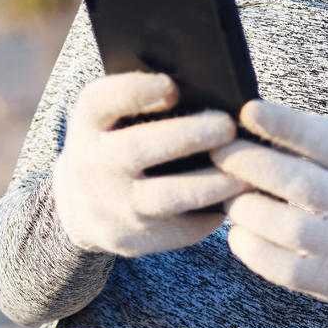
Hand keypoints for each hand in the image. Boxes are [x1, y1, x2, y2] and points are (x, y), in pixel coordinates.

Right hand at [52, 72, 243, 257]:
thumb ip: (141, 99)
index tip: (172, 86)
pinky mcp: (132, 241)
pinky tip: (241, 199)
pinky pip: (180, 229)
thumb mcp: (110, 117)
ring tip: (248, 169)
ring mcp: (111, 208)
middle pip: (137, 149)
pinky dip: (213, 213)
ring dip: (214, 182)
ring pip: (168, 196)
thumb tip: (204, 86)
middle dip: (187, 136)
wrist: (79, 207)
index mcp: (86, 125)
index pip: (100, 102)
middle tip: (229, 126)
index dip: (135, 91)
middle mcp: (91, 166)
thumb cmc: (114, 143)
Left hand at [208, 99, 327, 314]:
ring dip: (245, 208)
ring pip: (285, 227)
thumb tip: (262, 116)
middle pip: (295, 182)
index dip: (280, 124)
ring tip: (228, 196)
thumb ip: (323, 133)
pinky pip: (283, 269)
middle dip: (247, 163)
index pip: (319, 139)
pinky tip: (239, 233)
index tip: (246, 110)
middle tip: (216, 150)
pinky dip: (252, 250)